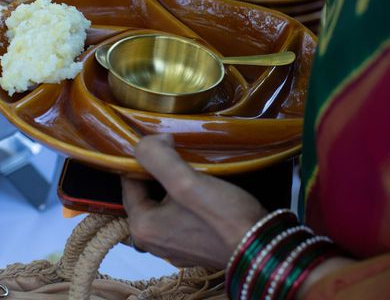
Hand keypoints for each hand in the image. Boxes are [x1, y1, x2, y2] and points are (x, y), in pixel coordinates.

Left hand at [121, 134, 267, 268]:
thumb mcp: (185, 180)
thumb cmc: (222, 216)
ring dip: (175, 186)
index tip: (166, 144)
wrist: (260, 248)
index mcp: (142, 226)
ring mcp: (173, 247)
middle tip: (181, 154)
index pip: (129, 181)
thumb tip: (151, 140)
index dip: (145, 159)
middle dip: (160, 173)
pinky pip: (180, 217)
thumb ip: (158, 157)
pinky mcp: (193, 248)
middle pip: (147, 193)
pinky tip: (204, 192)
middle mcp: (152, 241)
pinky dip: (187, 202)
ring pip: (165, 204)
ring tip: (193, 169)